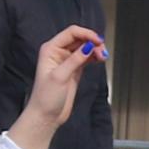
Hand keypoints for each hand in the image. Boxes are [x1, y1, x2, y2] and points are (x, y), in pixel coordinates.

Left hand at [13, 24, 103, 148]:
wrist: (46, 116)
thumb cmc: (45, 98)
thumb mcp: (60, 76)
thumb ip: (75, 60)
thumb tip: (88, 46)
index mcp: (50, 49)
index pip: (71, 33)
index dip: (86, 34)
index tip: (98, 41)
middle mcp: (58, 53)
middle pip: (79, 39)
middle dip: (93, 42)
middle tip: (102, 51)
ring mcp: (67, 61)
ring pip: (85, 48)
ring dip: (95, 50)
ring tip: (102, 57)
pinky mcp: (74, 70)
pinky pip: (86, 58)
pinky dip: (94, 57)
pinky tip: (100, 59)